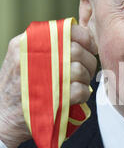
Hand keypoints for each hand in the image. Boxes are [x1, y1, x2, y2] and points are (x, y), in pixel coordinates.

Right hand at [0, 24, 97, 147]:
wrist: (2, 116)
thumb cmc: (18, 88)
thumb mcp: (24, 58)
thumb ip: (47, 47)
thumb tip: (83, 41)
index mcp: (27, 42)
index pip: (67, 30)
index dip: (85, 39)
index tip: (91, 48)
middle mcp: (33, 56)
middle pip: (76, 50)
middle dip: (88, 62)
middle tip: (88, 71)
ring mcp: (41, 77)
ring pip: (79, 70)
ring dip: (85, 79)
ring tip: (80, 85)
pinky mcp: (51, 98)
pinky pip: (79, 90)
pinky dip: (84, 94)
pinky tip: (78, 97)